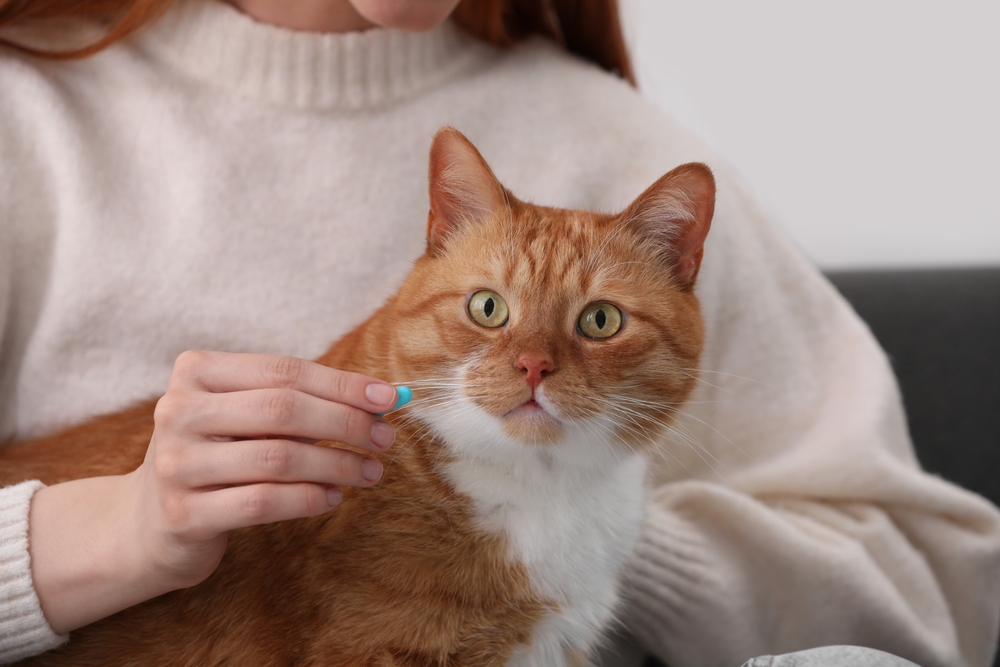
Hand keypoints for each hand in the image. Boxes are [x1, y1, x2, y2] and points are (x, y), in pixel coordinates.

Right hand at [29, 351, 398, 633]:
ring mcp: (175, 463)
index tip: (388, 398)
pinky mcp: (181, 514)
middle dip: (344, 423)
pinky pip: (262, 502)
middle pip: (282, 410)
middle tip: (384, 439)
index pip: (283, 371)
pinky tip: (331, 498)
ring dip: (335, 466)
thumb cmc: (217, 456)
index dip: (341, 384)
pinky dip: (307, 499)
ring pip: (277, 458)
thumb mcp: (245, 417)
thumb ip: (300, 402)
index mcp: (196, 372)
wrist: (149, 522)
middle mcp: (177, 411)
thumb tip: (379, 400)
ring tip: (368, 472)